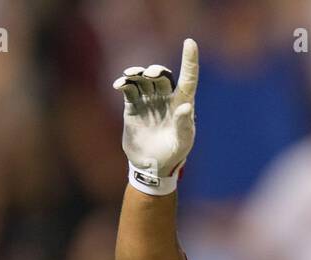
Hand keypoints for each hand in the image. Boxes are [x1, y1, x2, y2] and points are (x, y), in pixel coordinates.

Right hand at [114, 38, 198, 192]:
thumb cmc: (173, 154)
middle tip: (149, 75)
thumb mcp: (182, 143)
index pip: (188, 78)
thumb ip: (184, 126)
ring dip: (137, 74)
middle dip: (155, 70)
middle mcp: (166, 99)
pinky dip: (124, 84)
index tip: (190, 42)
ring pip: (143, 79)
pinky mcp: (133, 107)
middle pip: (161, 75)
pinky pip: (129, 90)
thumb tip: (186, 108)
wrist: (152, 166)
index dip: (190, 60)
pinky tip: (120, 84)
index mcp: (183, 104)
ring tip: (130, 76)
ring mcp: (149, 101)